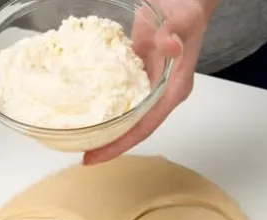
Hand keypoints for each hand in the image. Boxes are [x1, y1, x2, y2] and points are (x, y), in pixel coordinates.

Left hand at [83, 0, 218, 164]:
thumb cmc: (187, 8)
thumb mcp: (184, 19)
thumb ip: (174, 33)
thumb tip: (170, 46)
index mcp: (173, 90)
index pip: (146, 127)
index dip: (121, 144)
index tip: (97, 157)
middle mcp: (160, 95)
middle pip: (133, 130)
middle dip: (110, 145)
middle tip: (84, 158)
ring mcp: (148, 89)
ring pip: (125, 118)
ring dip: (104, 131)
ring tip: (80, 143)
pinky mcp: (136, 79)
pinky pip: (118, 100)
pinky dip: (102, 109)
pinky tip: (84, 114)